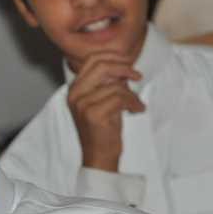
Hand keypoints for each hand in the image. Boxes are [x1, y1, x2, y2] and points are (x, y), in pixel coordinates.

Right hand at [67, 52, 145, 171]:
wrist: (99, 156)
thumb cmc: (104, 129)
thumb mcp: (104, 100)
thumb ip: (109, 82)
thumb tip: (124, 65)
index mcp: (75, 88)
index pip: (92, 59)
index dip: (113, 57)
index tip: (129, 63)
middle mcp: (75, 94)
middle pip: (102, 66)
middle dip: (124, 68)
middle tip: (137, 76)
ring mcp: (82, 104)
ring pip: (115, 85)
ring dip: (131, 94)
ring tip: (136, 103)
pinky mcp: (93, 114)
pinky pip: (120, 98)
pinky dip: (134, 102)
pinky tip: (137, 109)